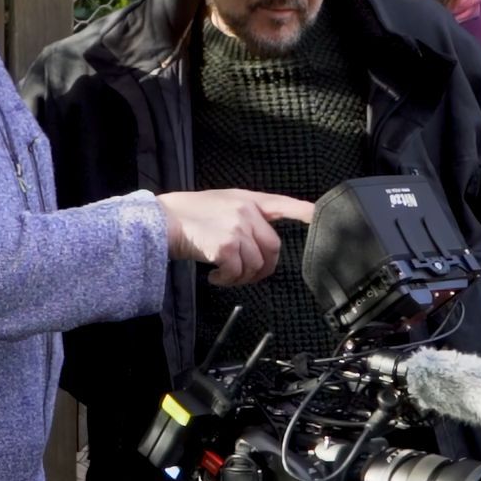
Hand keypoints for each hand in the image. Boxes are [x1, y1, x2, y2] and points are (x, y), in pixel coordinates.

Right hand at [158, 190, 314, 285]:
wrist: (162, 220)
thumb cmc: (186, 214)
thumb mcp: (220, 203)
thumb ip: (244, 216)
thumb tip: (258, 244)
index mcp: (247, 199)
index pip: (283, 204)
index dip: (304, 212)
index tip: (319, 216)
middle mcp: (246, 210)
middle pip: (273, 247)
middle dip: (263, 268)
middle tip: (246, 276)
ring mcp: (237, 227)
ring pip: (256, 264)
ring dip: (242, 278)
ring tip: (224, 276)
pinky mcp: (226, 245)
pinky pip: (238, 272)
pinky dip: (228, 281)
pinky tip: (215, 277)